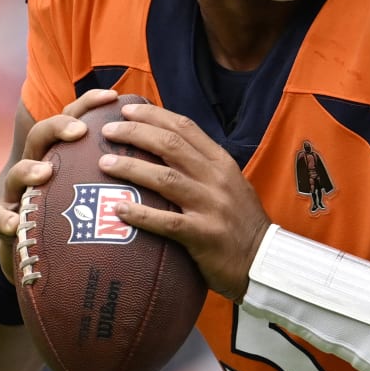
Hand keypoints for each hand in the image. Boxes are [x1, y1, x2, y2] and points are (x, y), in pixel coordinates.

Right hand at [0, 89, 120, 282]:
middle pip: (41, 135)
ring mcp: (19, 194)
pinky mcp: (7, 222)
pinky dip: (4, 219)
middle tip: (80, 131)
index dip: (89, 103)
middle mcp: (37, 167)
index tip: (113, 96)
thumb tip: (168, 158)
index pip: (74, 120)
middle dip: (58, 127)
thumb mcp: (101, 195)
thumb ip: (124, 175)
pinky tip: (13, 225)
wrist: (42, 259)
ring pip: (16, 172)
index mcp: (63, 156)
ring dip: (28, 169)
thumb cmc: (79, 222)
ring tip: (44, 173)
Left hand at [96, 101, 270, 299]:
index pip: (185, 128)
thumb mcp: (229, 185)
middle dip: (135, 134)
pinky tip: (118, 210)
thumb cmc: (240, 223)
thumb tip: (165, 149)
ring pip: (165, 179)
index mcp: (222, 162)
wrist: (265, 260)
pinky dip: (141, 214)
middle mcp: (217, 179)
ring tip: (104, 164)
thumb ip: (203, 167)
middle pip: (171, 146)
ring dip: (131, 168)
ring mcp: (212, 206)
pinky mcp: (204, 235)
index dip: (153, 115)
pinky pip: (167, 222)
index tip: (126, 110)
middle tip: (107, 132)